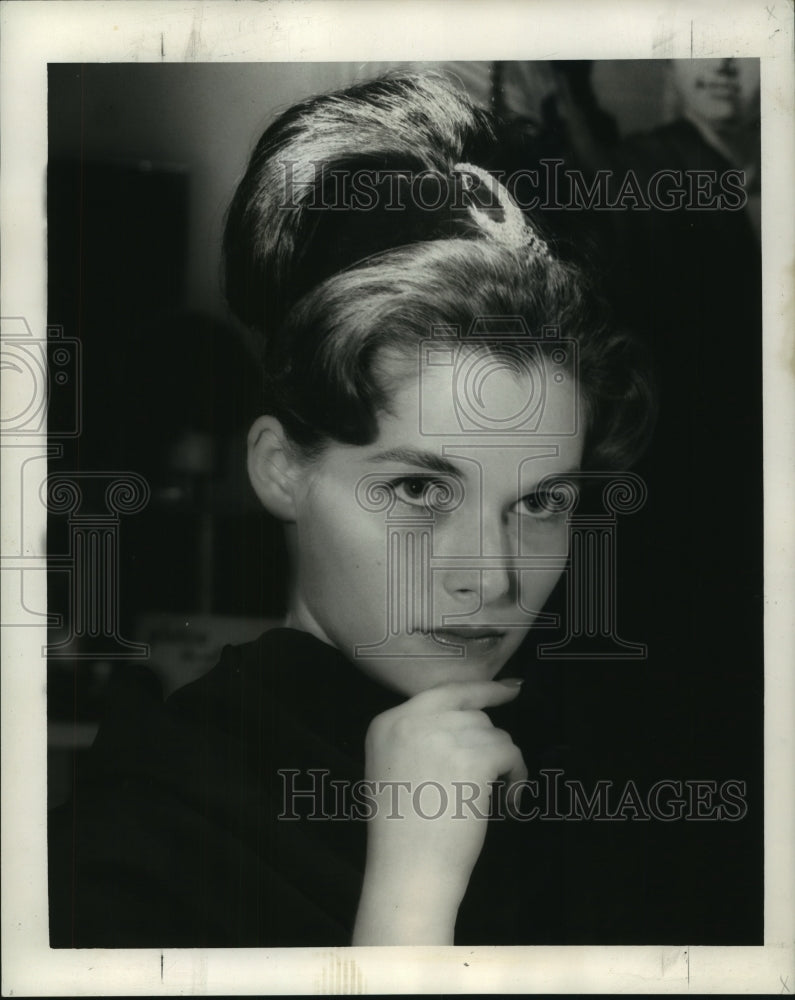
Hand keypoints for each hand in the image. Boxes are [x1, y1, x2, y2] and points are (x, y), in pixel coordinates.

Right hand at [352, 679, 525, 944]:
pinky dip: (517, 776)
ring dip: (501, 762)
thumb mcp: (392, 770)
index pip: (443, 693)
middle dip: (487, 742)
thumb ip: (418, 738)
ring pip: (494, 733)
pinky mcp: (472, 756)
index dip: (481, 690)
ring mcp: (442, 735)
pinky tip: (508, 801)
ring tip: (495, 795)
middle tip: (498, 768)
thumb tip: (469, 722)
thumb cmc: (400, 834)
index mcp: (387, 722)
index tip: (511, 688)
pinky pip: (510, 752)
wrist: (407, 872)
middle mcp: (412, 719)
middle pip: (471, 713)